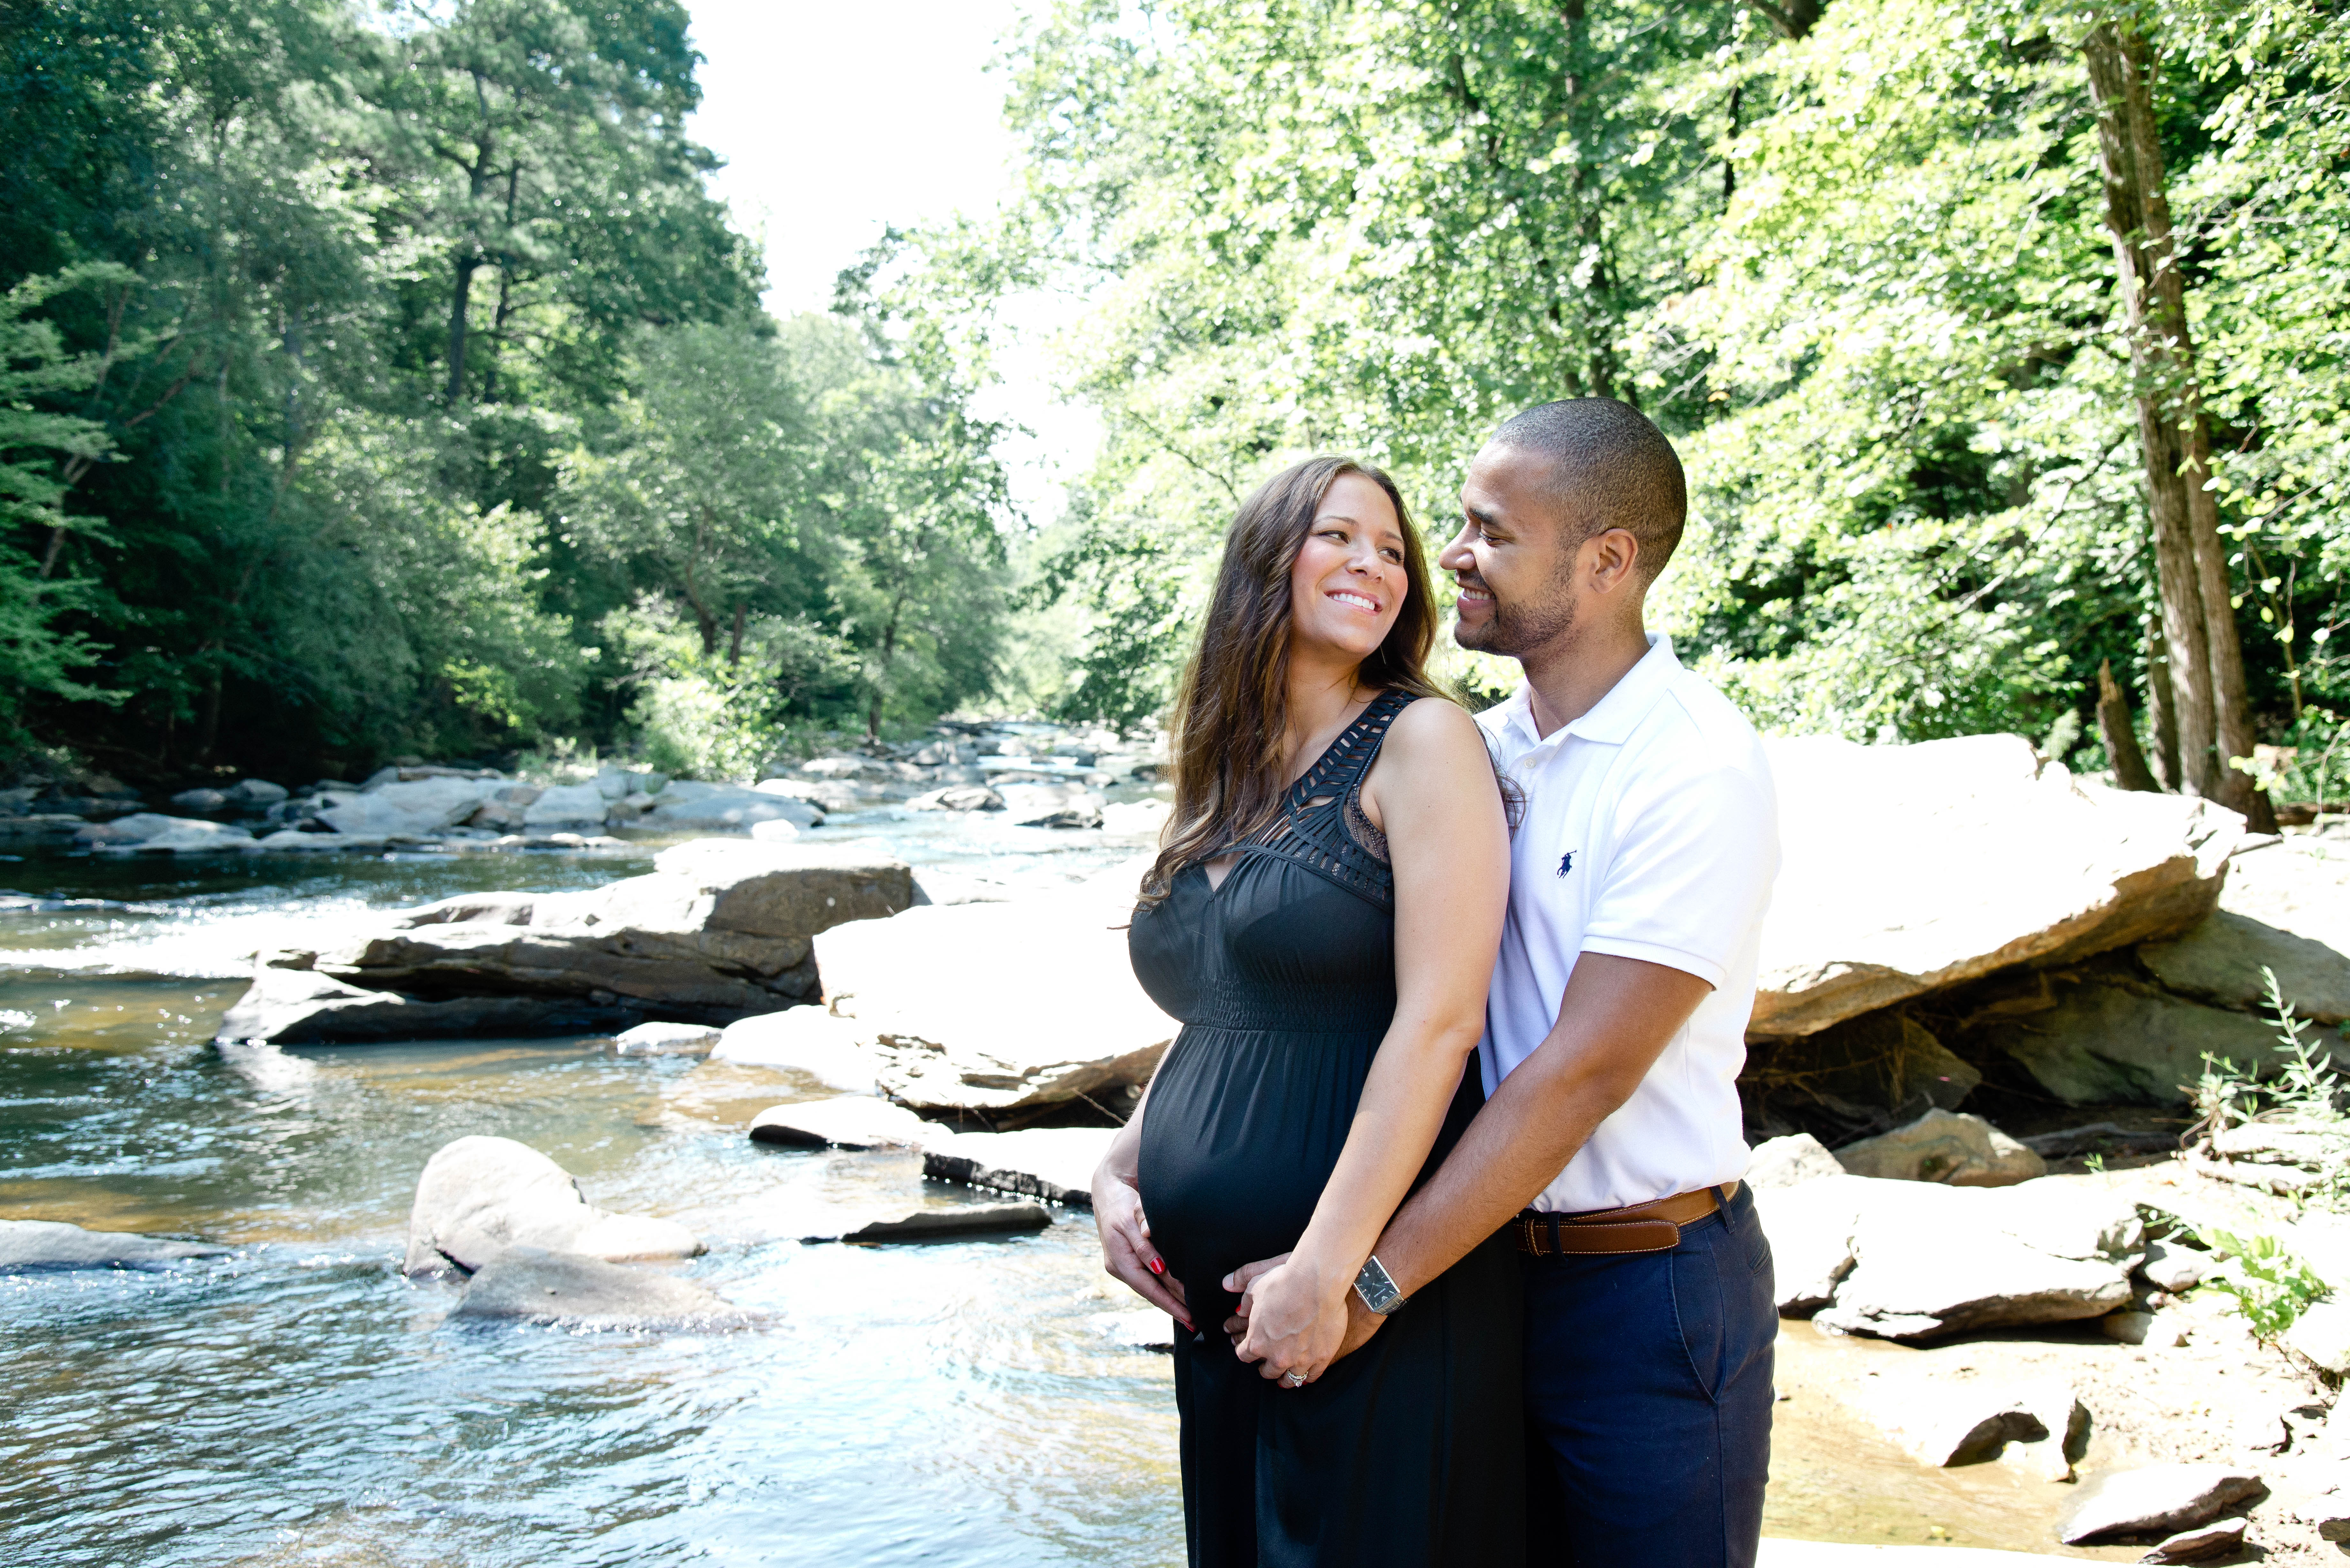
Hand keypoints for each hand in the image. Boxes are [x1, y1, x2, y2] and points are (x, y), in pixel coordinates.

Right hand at [1091, 1159, 1190, 1331]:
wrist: (1108, 1190)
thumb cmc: (1121, 1203)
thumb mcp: (1130, 1219)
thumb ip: (1143, 1242)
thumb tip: (1157, 1266)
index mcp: (1118, 1260)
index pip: (1148, 1288)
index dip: (1169, 1303)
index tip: (1188, 1316)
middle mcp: (1120, 1266)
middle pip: (1151, 1291)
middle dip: (1173, 1306)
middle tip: (1196, 1321)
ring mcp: (1124, 1264)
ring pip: (1151, 1287)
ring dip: (1170, 1299)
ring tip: (1190, 1314)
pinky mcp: (1130, 1259)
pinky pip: (1149, 1278)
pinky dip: (1164, 1288)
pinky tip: (1177, 1295)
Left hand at [1224, 1253, 1386, 1376]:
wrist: (1317, 1282)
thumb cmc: (1283, 1282)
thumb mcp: (1255, 1286)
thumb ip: (1243, 1296)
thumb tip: (1233, 1297)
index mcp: (1257, 1342)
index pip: (1244, 1355)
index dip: (1245, 1350)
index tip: (1247, 1348)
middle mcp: (1277, 1357)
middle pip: (1267, 1372)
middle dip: (1266, 1367)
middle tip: (1268, 1364)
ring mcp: (1301, 1360)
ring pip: (1290, 1380)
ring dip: (1286, 1378)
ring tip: (1285, 1377)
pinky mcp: (1322, 1358)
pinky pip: (1313, 1376)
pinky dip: (1308, 1376)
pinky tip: (1306, 1373)